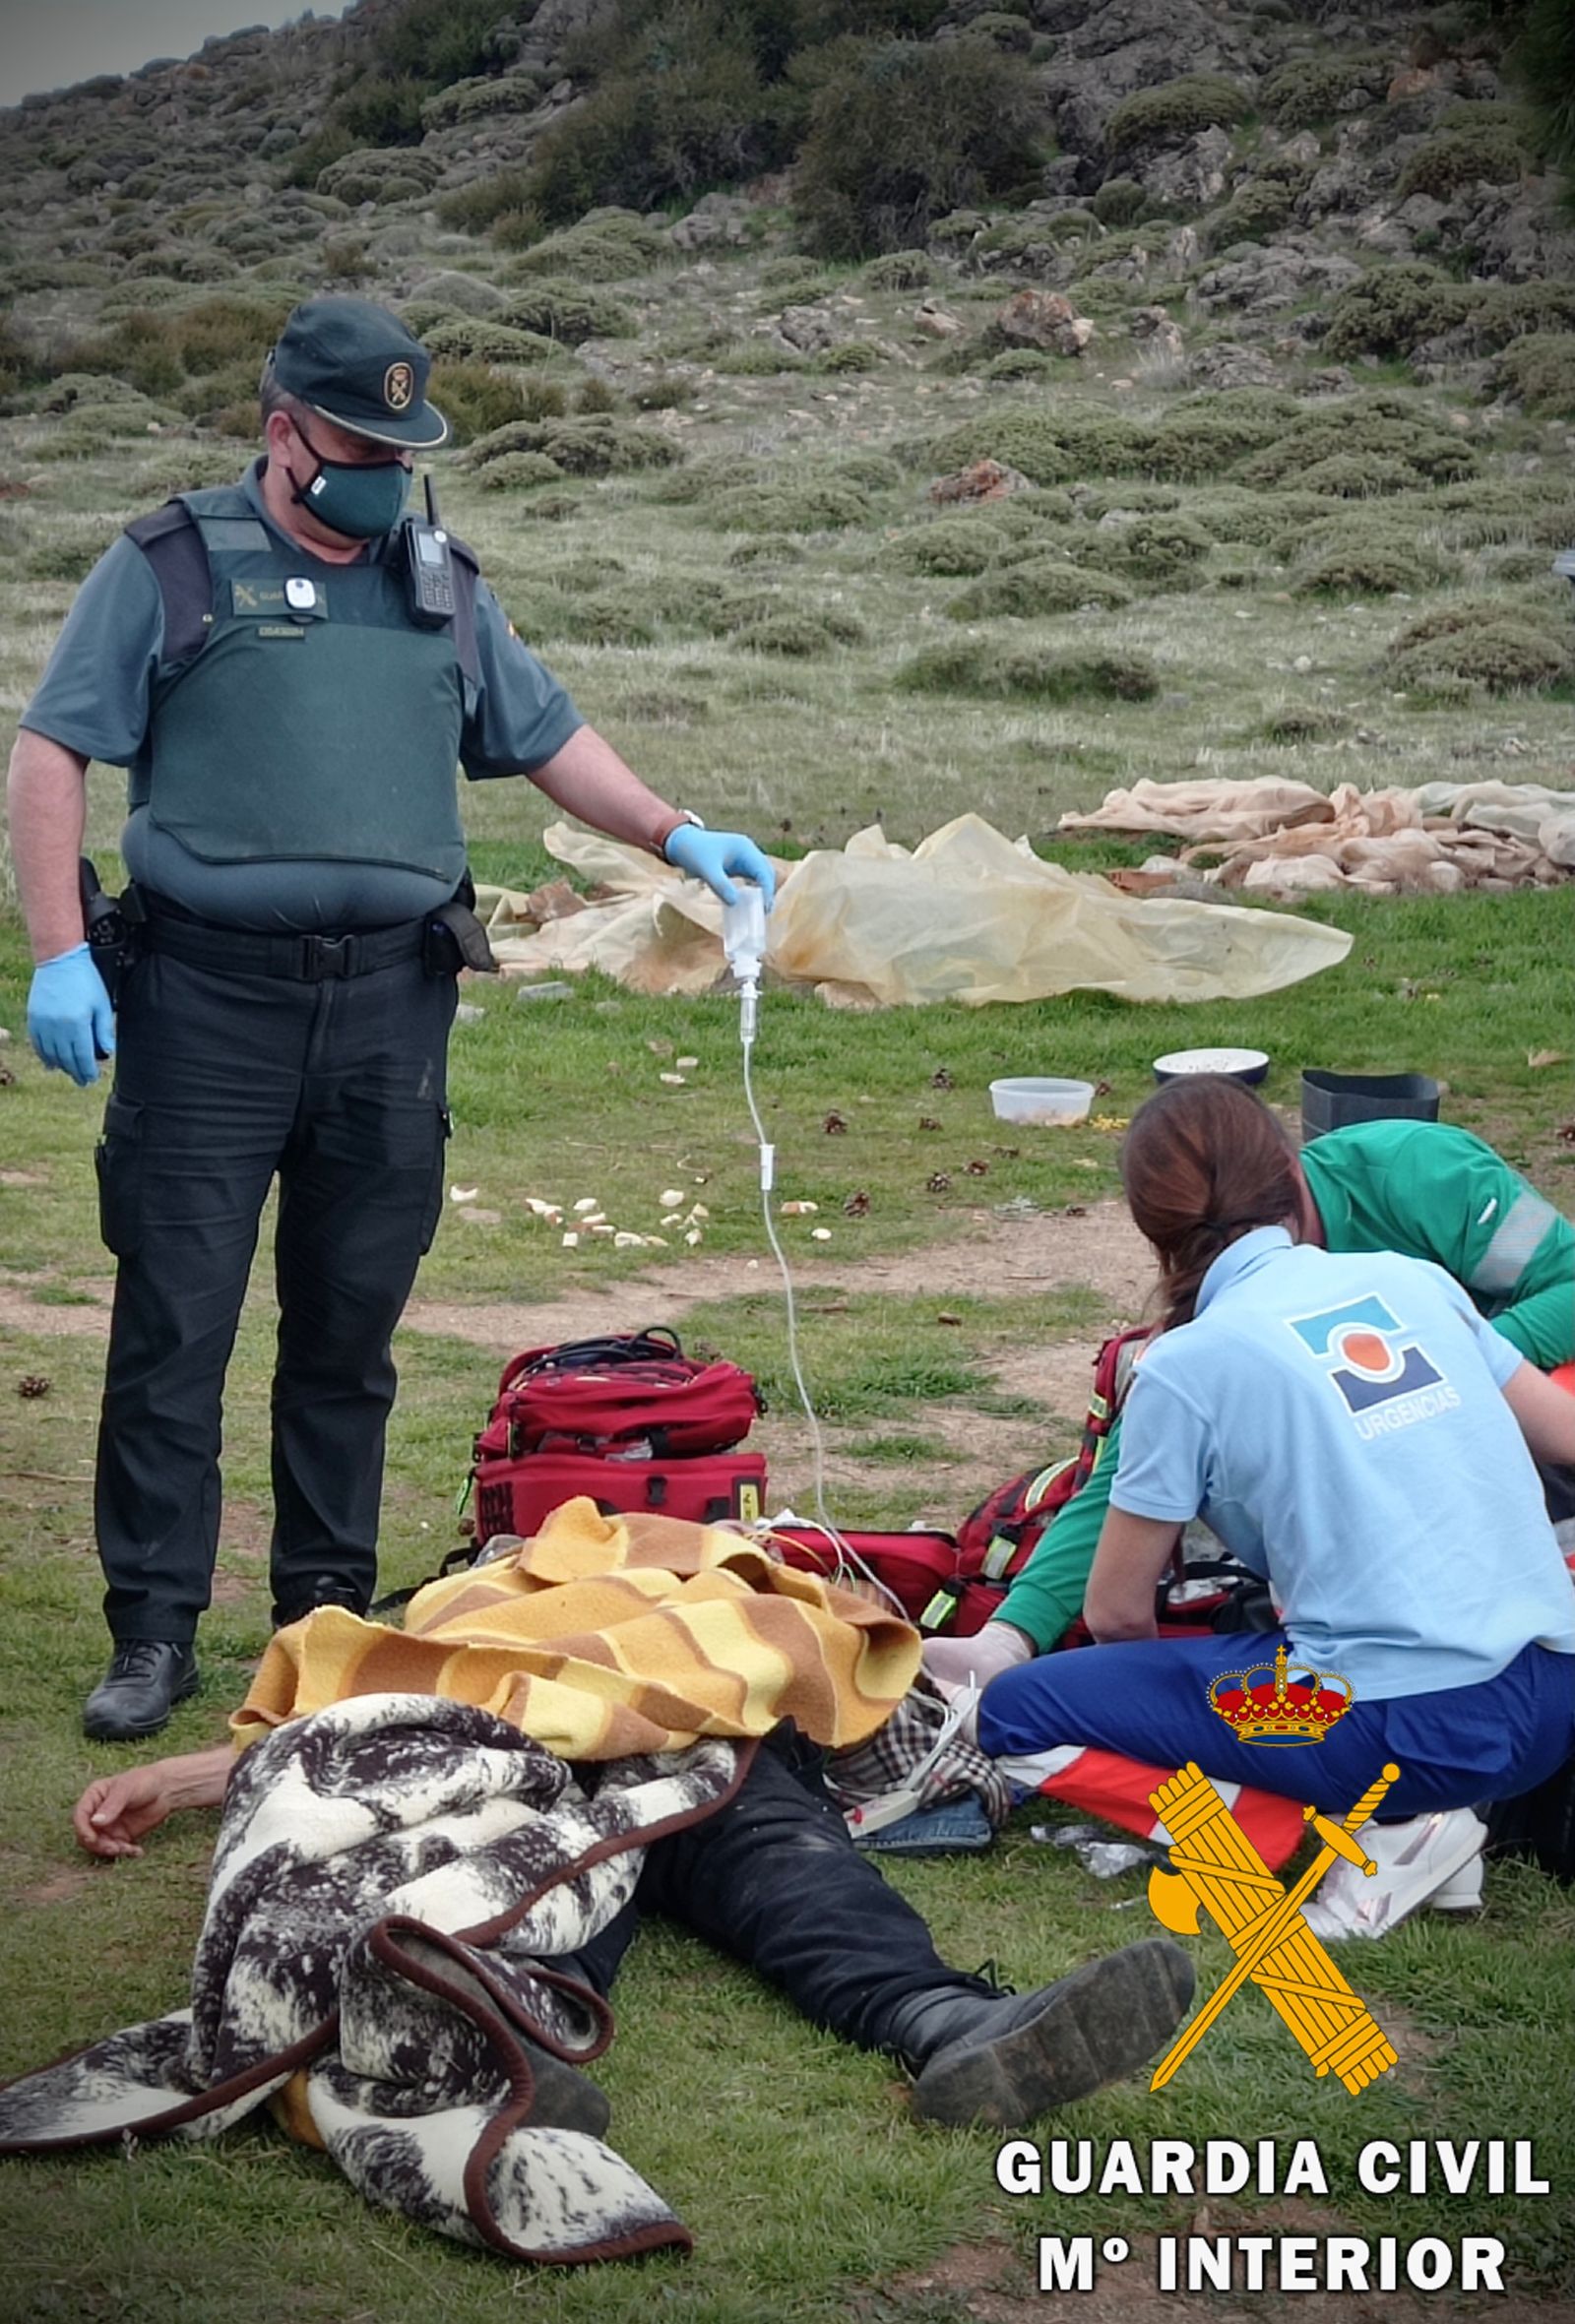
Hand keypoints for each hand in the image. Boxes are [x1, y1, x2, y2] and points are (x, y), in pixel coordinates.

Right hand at [27, 942, 114, 1085]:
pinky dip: (44, 1056)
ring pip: (50, 1054)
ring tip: (69, 1072)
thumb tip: (107, 1052)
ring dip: (60, 1066)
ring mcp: (42, 1022)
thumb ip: (103, 1030)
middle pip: (66, 1058)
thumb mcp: (101, 1004)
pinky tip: (52, 1063)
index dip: (87, 1070)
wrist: (59, 960)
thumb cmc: (85, 981)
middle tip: (83, 1081)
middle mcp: (57, 1026)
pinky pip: (37, 1044)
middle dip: (75, 1072)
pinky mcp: (33, 1018)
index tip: (92, 1079)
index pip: (82, 1056)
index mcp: (77, 1023)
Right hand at [73, 1765, 176, 1858]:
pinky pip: (116, 1849)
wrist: (166, 1789)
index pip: (80, 1815)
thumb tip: (95, 1823)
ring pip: (99, 1845)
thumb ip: (112, 1806)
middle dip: (97, 1844)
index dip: (82, 1829)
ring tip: (128, 1849)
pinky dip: (124, 1853)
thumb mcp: (127, 1789)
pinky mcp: (121, 1836)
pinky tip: (137, 1851)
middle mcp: (97, 1813)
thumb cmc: (144, 1781)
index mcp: (94, 1796)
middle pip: (86, 1835)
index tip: (92, 1839)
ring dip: (110, 1851)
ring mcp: (108, 1826)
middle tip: (113, 1848)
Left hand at [662, 826, 775, 909]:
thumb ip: (720, 885)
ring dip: (761, 892)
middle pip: (766, 873)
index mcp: (744, 848)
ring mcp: (744, 858)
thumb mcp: (706, 869)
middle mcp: (748, 852)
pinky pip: (750, 879)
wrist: (682, 842)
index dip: (767, 890)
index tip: (764, 908)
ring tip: (758, 911)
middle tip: (764, 913)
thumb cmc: (694, 851)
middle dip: (767, 892)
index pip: (763, 871)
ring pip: (760, 876)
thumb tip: (734, 903)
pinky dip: (752, 891)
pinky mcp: (737, 865)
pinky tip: (747, 904)